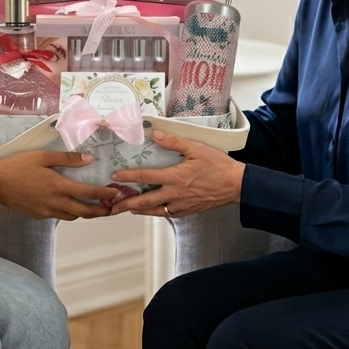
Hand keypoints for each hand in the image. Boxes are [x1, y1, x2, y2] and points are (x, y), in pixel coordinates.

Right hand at [0, 150, 120, 220]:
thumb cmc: (18, 166)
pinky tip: (69, 204)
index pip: (89, 193)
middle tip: (111, 208)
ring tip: (93, 207)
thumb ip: (67, 158)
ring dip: (85, 213)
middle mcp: (55, 202)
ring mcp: (46, 211)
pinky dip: (68, 212)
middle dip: (100, 211)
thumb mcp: (43, 156)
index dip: (105, 194)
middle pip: (84, 211)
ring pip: (72, 216)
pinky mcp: (38, 215)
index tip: (115, 193)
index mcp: (58, 186)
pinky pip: (59, 216)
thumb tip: (89, 159)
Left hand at [108, 130, 244, 216]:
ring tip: (127, 209)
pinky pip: (168, 214)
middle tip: (112, 206)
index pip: (146, 177)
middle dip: (126, 204)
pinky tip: (153, 210)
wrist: (236, 186)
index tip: (115, 177)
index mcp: (175, 177)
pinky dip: (157, 212)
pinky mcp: (188, 211)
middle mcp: (175, 194)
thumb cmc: (218, 166)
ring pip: (155, 211)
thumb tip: (155, 134)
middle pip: (145, 202)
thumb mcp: (196, 148)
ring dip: (139, 210)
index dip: (128, 177)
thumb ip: (174, 142)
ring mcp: (181, 205)